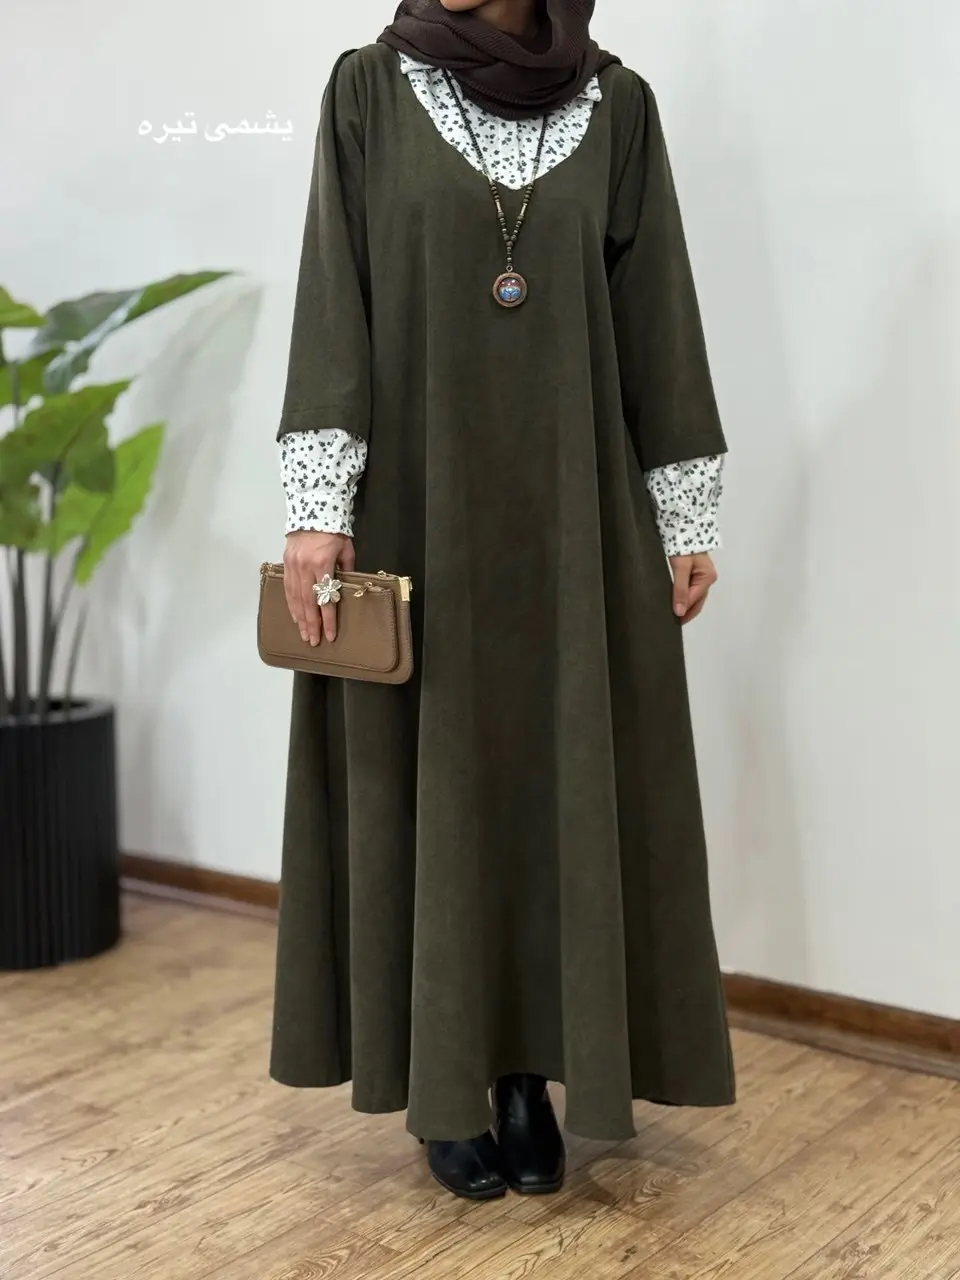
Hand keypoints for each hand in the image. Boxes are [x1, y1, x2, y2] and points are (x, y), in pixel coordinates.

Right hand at [283, 531, 354, 645]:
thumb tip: (344, 589)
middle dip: (311, 624)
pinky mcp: (286, 563)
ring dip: (299, 618)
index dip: (327, 619)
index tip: (329, 635)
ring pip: (295, 598)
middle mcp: (305, 567)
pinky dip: (291, 604)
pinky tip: (295, 616)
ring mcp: (293, 566)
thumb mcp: (346, 550)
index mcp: (322, 564)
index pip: (325, 598)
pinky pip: (288, 589)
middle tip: (313, 642)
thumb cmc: (334, 531)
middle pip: (307, 603)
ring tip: (303, 634)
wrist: (312, 509)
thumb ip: (345, 570)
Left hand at [669, 553, 716, 624]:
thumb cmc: (683, 546)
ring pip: (693, 597)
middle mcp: (707, 578)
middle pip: (697, 601)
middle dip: (686, 612)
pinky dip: (683, 598)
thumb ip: (679, 590)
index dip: (684, 611)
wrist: (682, 527)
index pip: (694, 600)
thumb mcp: (680, 568)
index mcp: (707, 578)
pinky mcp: (694, 573)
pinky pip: (689, 590)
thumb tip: (679, 612)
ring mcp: (702, 576)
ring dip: (685, 606)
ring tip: (672, 616)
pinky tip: (675, 603)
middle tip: (672, 623)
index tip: (673, 622)